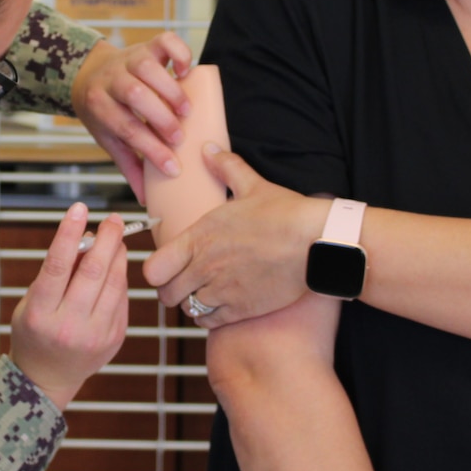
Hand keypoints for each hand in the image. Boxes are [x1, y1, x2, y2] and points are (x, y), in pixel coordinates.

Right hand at [10, 203, 131, 409]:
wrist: (47, 379)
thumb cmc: (34, 333)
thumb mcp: (31, 303)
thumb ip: (55, 274)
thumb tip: (85, 238)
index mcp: (40, 314)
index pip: (57, 266)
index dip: (69, 234)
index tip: (79, 209)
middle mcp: (68, 326)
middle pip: (92, 273)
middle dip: (106, 239)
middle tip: (113, 219)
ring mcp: (95, 335)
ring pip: (113, 284)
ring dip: (117, 255)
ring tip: (117, 237)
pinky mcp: (114, 338)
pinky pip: (121, 299)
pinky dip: (119, 277)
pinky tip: (116, 264)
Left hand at [71, 35, 193, 201]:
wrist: (87, 74)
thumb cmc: (104, 112)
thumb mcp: (109, 139)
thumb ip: (130, 166)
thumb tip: (146, 200)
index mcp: (100, 106)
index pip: (126, 129)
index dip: (151, 150)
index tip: (174, 168)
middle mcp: (112, 80)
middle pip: (135, 94)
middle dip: (160, 118)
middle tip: (179, 137)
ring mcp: (129, 59)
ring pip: (149, 68)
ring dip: (171, 91)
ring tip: (186, 111)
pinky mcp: (146, 46)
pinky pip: (164, 41)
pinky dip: (180, 53)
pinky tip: (187, 71)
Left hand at [142, 145, 331, 327]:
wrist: (316, 243)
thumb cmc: (286, 213)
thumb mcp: (252, 186)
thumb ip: (226, 168)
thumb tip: (209, 148)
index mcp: (199, 237)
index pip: (153, 268)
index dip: (157, 270)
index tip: (168, 266)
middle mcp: (204, 267)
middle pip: (166, 294)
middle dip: (172, 290)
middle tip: (185, 283)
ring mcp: (222, 291)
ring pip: (188, 308)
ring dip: (192, 302)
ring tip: (205, 292)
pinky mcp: (241, 309)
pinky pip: (209, 322)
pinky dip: (210, 317)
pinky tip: (220, 305)